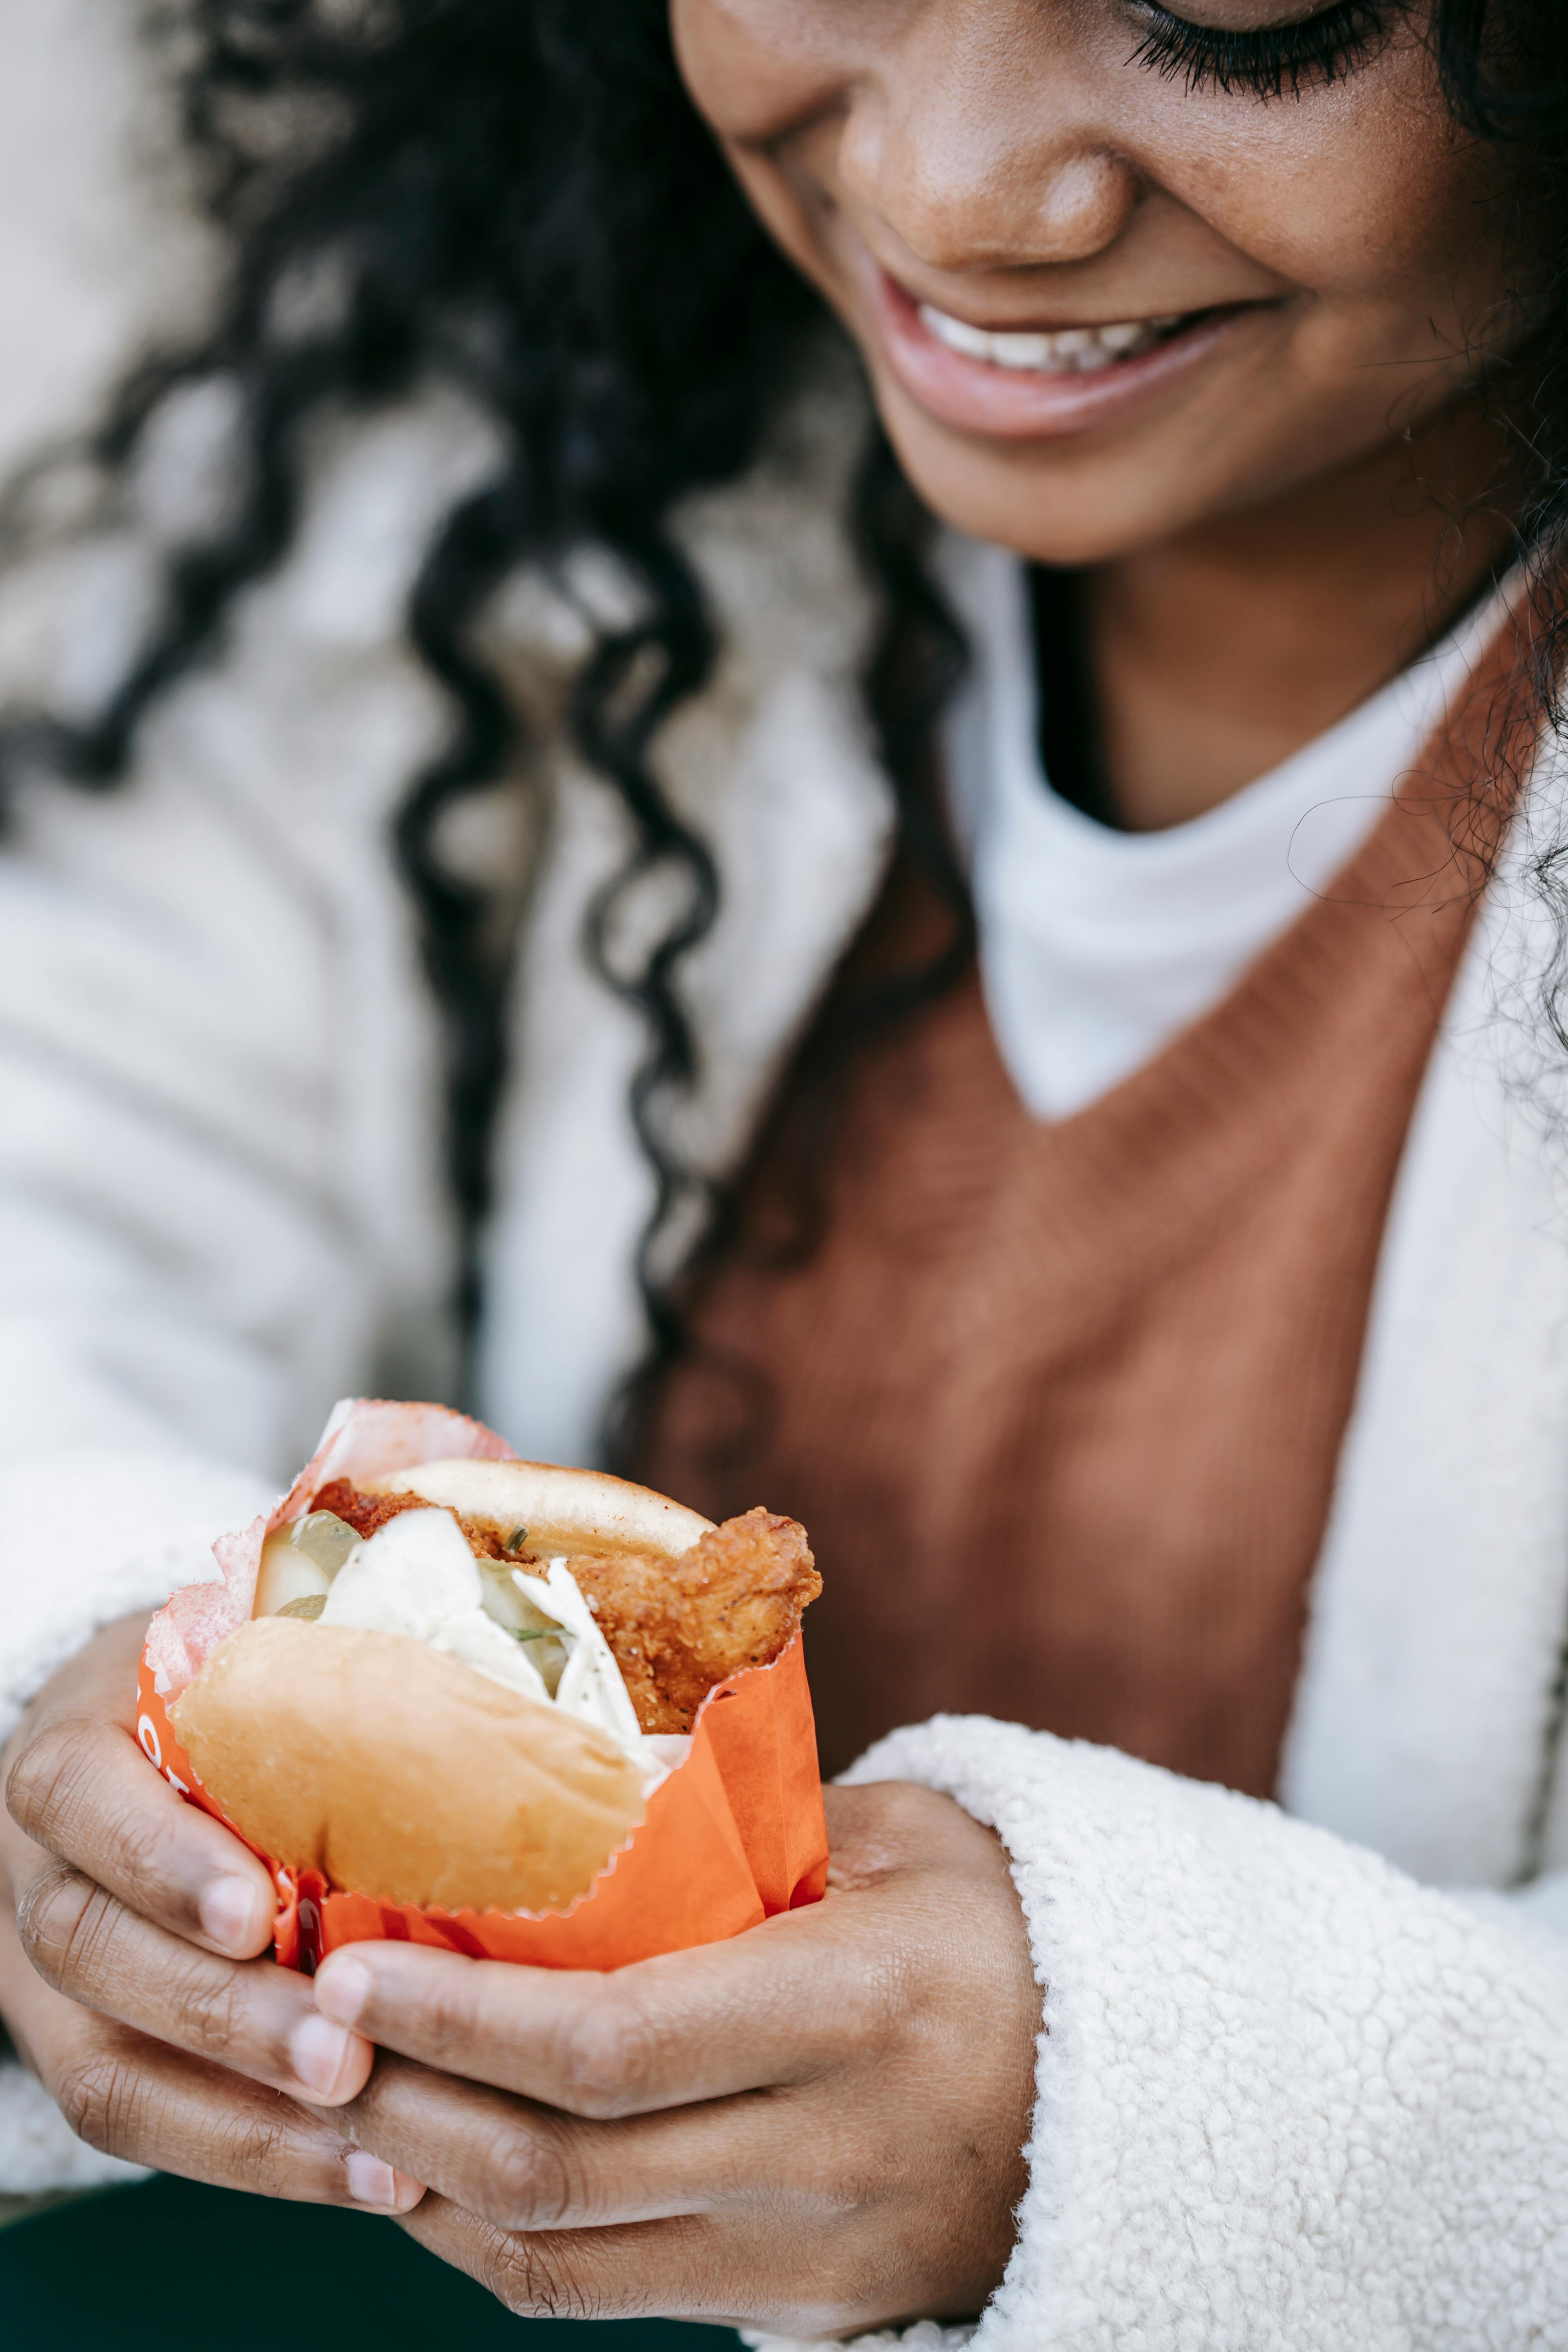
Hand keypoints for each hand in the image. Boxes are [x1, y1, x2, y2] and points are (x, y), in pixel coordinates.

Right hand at [0, 1614, 422, 2211]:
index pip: (77, 1792)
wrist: (142, 1764)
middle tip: (343, 2052)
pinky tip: (370, 2176)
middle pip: (92, 1948)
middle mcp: (48, 1865)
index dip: (160, 1859)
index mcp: (82, 1744)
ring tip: (375, 2145)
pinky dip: (262, 2160)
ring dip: (247, 2120)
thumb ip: (331, 1697)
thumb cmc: (241, 1704)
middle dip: (222, 2014)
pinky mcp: (95, 2056)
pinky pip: (151, 2126)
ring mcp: (54, 1979)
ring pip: (109, 2068)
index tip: (258, 1910)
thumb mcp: (258, 1670)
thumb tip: (512, 1728)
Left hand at [311, 1780, 1038, 2332]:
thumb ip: (754, 1832)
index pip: (616, 2042)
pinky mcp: (808, 2310)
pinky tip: (441, 2177)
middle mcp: (832, 2149)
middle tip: (312, 2032)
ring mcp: (819, 2252)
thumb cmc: (998, 1925)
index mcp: (859, 2007)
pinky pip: (612, 2301)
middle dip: (410, 2102)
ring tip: (349, 2105)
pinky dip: (501, 2248)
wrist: (1130, 2086)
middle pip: (566, 2166)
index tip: (356, 1967)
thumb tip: (579, 1793)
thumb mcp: (903, 1843)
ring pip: (566, 2260)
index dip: (468, 2016)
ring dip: (432, 2189)